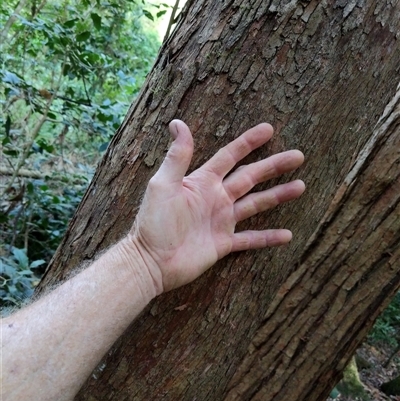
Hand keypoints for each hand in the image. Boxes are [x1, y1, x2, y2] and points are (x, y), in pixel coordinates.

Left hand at [129, 120, 304, 292]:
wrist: (150, 261)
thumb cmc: (153, 222)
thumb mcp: (164, 185)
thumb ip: (177, 157)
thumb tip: (177, 122)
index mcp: (203, 182)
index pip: (230, 156)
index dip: (248, 143)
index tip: (268, 129)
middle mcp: (216, 198)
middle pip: (250, 177)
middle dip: (273, 166)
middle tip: (298, 156)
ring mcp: (221, 221)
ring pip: (256, 205)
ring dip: (278, 196)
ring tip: (300, 186)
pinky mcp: (224, 244)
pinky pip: (251, 238)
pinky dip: (268, 237)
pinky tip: (287, 235)